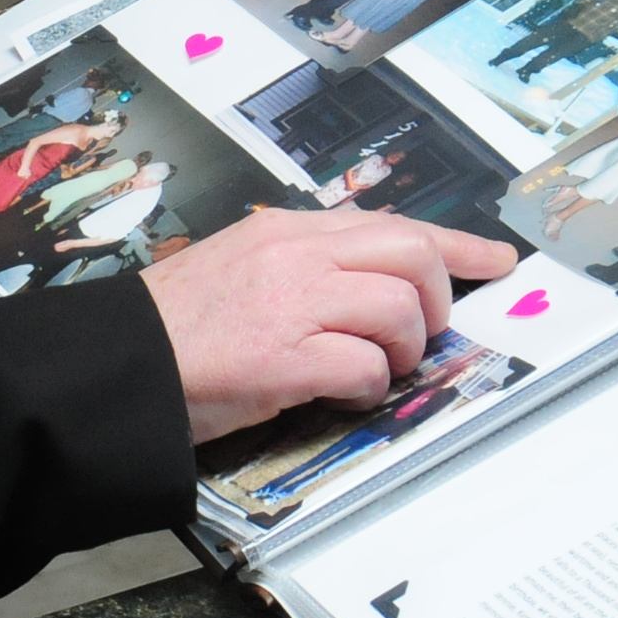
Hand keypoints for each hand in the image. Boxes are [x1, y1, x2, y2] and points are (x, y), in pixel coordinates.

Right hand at [139, 209, 518, 444]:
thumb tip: (371, 282)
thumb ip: (304, 263)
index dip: (457, 246)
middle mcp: (298, 255)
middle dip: (436, 300)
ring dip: (399, 351)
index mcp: (289, 230)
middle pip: (414, 256)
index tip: (496, 261)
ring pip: (400, 311)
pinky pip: (366, 368)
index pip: (394, 224)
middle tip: (419, 333)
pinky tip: (339, 393)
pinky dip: (367, 387)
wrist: (122, 362)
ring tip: (366, 368)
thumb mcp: (243, 265)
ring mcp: (294, 303)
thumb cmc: (179, 324)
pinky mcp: (285, 358)